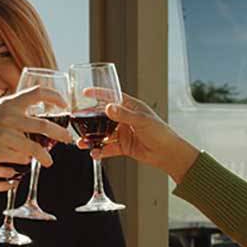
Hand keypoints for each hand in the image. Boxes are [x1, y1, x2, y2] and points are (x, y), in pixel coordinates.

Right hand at [0, 85, 71, 167]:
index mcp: (8, 102)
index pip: (37, 92)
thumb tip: (33, 117)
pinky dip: (25, 160)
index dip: (55, 97)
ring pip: (34, 147)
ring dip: (44, 156)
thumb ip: (13, 111)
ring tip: (49, 161)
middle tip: (67, 139)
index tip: (64, 104)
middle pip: (44, 124)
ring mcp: (4, 134)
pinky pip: (21, 157)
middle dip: (60, 133)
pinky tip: (26, 161)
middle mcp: (9, 116)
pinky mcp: (0, 150)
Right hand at [78, 92, 199, 183]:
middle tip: (79, 124)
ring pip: (103, 134)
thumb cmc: (160, 133)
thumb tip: (108, 107)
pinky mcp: (123, 146)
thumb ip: (124, 115)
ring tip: (82, 143)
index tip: (86, 93)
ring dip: (92, 139)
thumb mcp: (141, 121)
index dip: (99, 94)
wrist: (167, 154)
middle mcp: (125, 119)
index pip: (112, 97)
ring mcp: (123, 133)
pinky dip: (100, 151)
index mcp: (131, 107)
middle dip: (90, 121)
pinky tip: (94, 153)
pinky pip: (108, 148)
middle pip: (103, 118)